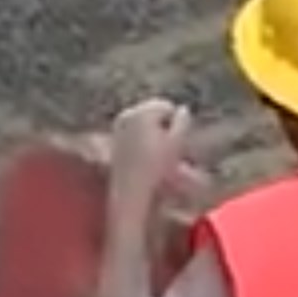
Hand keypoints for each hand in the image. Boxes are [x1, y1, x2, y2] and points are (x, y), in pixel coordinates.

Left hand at [105, 97, 198, 215]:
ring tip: (160, 153)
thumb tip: (182, 109)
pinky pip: (134, 132)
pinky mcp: (115, 138)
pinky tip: (147, 157)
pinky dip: (143, 139)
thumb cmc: (156, 167)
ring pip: (143, 122)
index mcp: (143, 112)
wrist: (130, 189)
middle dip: (163, 125)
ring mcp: (119, 126)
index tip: (178, 142)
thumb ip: (182, 123)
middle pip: (153, 113)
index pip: (166, 107)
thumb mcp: (177, 143)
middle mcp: (128, 114)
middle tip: (171, 147)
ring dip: (154, 132)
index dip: (176, 123)